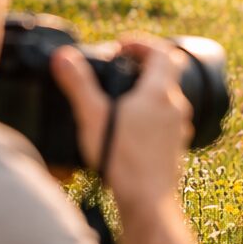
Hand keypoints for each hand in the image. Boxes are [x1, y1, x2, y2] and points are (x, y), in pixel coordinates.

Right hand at [50, 37, 192, 208]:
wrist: (147, 200)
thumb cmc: (122, 159)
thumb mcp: (93, 116)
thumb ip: (78, 84)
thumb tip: (63, 56)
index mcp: (160, 93)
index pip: (163, 52)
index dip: (142, 43)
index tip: (121, 46)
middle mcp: (176, 108)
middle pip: (166, 74)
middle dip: (143, 66)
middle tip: (119, 68)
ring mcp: (179, 128)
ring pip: (167, 99)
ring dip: (146, 91)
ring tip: (120, 98)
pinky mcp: (176, 147)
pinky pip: (166, 121)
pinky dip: (150, 114)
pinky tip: (129, 127)